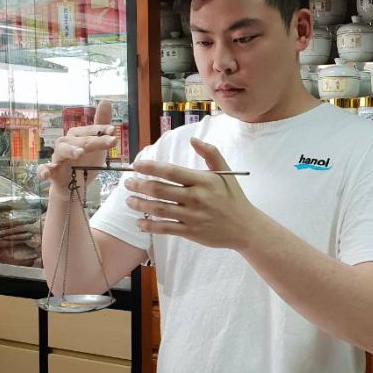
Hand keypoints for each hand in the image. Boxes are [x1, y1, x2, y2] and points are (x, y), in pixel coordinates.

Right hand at [38, 99, 117, 196]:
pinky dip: (43, 171)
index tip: (114, 131)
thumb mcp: (96, 146)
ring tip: (79, 153)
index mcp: (75, 136)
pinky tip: (45, 174)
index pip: (89, 131)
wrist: (72, 187)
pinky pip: (44, 170)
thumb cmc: (83, 163)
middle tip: (110, 142)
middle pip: (79, 140)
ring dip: (70, 151)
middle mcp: (65, 144)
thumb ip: (100, 126)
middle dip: (94, 141)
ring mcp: (57, 158)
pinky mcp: (52, 173)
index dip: (101, 130)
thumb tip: (105, 100)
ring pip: (62, 151)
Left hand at [124, 140, 258, 249]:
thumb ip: (210, 153)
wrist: (244, 227)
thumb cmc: (233, 198)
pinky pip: (165, 228)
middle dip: (140, 186)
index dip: (151, 167)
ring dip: (140, 205)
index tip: (136, 165)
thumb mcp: (225, 172)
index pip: (171, 172)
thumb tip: (193, 140)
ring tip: (129, 200)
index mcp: (202, 181)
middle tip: (127, 183)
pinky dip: (150, 226)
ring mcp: (192, 216)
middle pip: (160, 190)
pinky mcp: (190, 232)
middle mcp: (195, 198)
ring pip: (159, 209)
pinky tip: (139, 223)